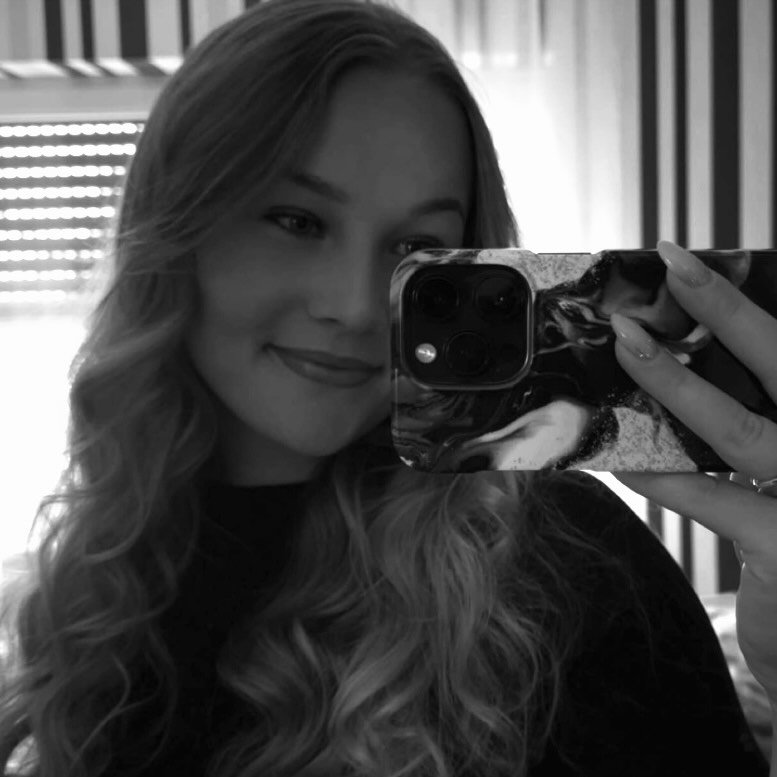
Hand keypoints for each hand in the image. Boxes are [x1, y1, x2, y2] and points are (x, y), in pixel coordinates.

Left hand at [608, 240, 776, 704]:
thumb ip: (753, 418)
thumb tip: (674, 365)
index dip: (740, 307)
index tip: (694, 264)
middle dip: (726, 308)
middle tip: (674, 261)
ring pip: (739, 426)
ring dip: (674, 381)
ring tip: (625, 341)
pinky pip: (713, 500)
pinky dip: (663, 474)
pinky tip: (622, 455)